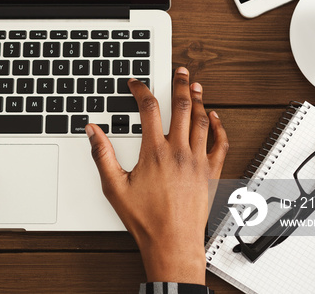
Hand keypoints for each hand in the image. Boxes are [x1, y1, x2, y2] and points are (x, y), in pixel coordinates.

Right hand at [85, 67, 228, 284]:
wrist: (173, 243)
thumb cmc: (146, 219)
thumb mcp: (114, 186)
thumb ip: (102, 154)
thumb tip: (93, 130)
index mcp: (154, 152)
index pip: (148, 108)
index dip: (140, 90)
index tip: (135, 83)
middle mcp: (179, 152)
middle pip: (182, 106)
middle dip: (179, 84)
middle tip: (179, 71)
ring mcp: (198, 161)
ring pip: (202, 120)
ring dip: (199, 99)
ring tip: (195, 85)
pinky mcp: (212, 172)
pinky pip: (221, 143)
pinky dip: (219, 126)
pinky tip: (215, 118)